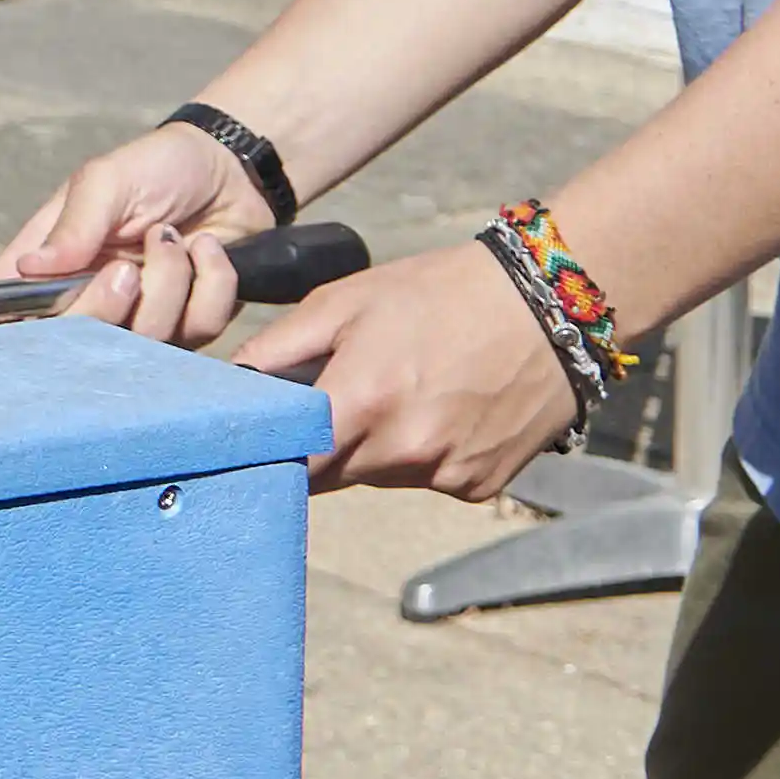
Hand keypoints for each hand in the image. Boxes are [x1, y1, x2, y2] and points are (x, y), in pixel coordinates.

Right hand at [0, 120, 265, 344]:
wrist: (231, 171)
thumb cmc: (155, 168)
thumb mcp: (106, 181)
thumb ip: (73, 226)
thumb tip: (28, 268)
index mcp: (51, 266)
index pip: (13, 313)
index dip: (20, 328)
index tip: (49, 311)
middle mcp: (90, 301)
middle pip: (76, 347)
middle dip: (106, 307)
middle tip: (126, 267)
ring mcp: (141, 319)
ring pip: (145, 340)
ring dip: (169, 282)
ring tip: (172, 237)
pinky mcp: (191, 325)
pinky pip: (200, 329)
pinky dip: (211, 282)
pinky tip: (207, 249)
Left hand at [236, 245, 582, 500]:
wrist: (546, 304)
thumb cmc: (438, 293)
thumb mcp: (346, 301)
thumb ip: (279, 347)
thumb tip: (233, 381)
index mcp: (362, 402)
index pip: (290, 463)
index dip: (271, 454)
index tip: (262, 439)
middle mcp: (403, 451)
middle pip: (332, 475)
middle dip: (321, 447)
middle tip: (337, 401)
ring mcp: (445, 474)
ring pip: (378, 478)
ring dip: (372, 451)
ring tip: (400, 393)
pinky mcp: (479, 486)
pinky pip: (427, 480)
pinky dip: (423, 457)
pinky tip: (442, 410)